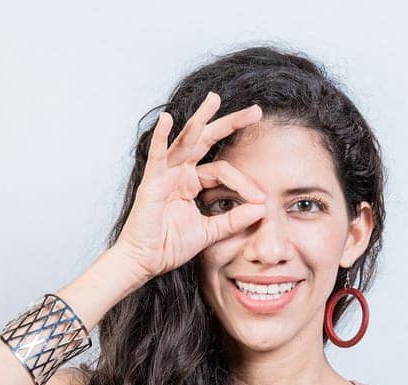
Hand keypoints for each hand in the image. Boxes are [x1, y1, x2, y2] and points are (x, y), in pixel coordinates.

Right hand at [111, 91, 267, 283]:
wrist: (145, 262)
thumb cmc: (169, 246)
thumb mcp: (210, 231)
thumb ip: (234, 219)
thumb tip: (262, 208)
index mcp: (190, 182)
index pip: (223, 170)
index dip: (244, 183)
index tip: (261, 199)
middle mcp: (178, 172)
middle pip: (207, 140)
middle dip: (230, 124)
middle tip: (255, 111)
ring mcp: (164, 174)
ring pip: (185, 140)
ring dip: (200, 119)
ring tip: (214, 100)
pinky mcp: (152, 182)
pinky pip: (157, 156)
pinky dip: (160, 137)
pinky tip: (167, 119)